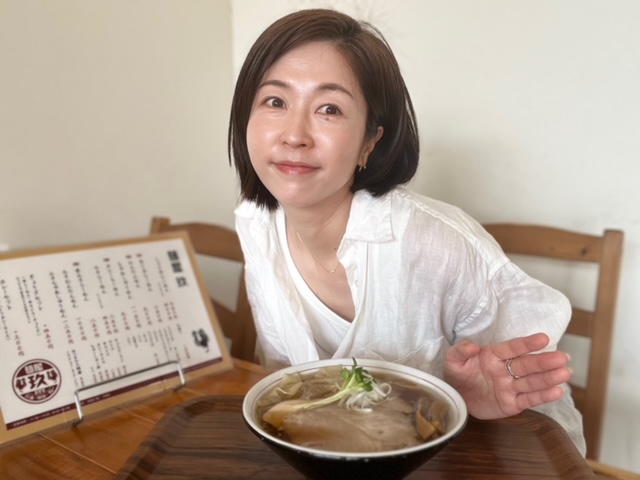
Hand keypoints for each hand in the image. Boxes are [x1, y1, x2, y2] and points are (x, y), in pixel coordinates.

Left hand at [443, 333, 571, 419]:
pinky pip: (529, 399)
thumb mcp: (453, 360)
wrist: (457, 398)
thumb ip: (461, 351)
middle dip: (545, 361)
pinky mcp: (512, 403)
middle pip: (527, 365)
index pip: (512, 348)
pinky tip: (558, 391)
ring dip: (549, 378)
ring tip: (565, 373)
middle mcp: (505, 369)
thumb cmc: (458, 375)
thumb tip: (472, 346)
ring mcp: (510, 386)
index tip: (544, 338)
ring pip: (532, 381)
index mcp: (493, 355)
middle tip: (563, 358)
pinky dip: (543, 396)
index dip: (527, 344)